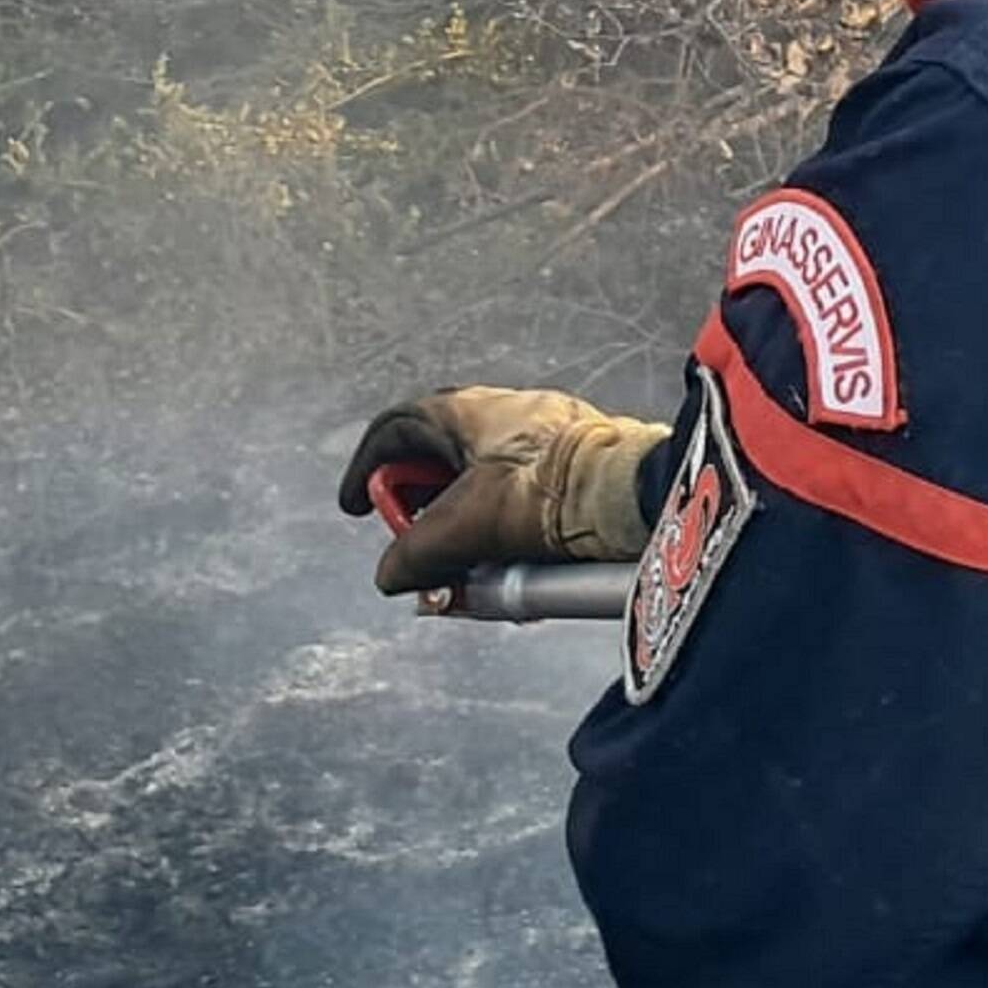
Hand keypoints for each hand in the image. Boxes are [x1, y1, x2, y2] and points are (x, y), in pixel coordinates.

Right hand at [337, 386, 668, 595]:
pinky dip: (511, 536)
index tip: (356, 508)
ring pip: (487, 488)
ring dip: (469, 531)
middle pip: (442, 463)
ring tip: (471, 570)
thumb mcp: (461, 530)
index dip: (367, 471)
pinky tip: (515, 570)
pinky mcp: (579, 465)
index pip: (395, 429)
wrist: (631, 494)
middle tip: (422, 548)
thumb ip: (413, 556)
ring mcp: (547, 437)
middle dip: (424, 513)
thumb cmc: (545, 493)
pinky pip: (529, 502)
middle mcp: (506, 413)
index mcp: (466, 410)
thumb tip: (393, 577)